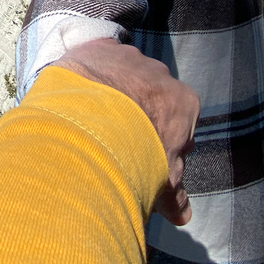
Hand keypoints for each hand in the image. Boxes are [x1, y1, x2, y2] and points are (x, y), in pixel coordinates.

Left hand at [52, 38, 198, 225]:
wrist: (89, 122)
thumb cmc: (134, 154)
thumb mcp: (161, 181)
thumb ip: (175, 196)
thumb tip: (183, 215)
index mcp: (183, 102)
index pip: (178, 124)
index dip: (162, 143)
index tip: (144, 157)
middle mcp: (160, 74)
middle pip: (152, 98)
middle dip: (138, 116)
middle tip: (115, 141)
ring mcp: (129, 57)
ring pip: (124, 76)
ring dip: (113, 93)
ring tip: (91, 119)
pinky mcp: (98, 48)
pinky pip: (98, 56)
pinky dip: (91, 70)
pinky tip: (79, 90)